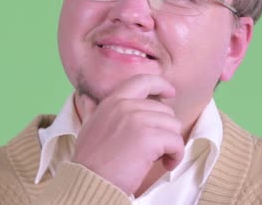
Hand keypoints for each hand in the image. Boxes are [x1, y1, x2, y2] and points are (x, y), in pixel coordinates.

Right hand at [72, 74, 184, 194]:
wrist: (90, 181)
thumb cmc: (90, 159)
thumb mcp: (88, 126)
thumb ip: (92, 110)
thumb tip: (86, 98)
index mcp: (112, 102)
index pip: (142, 81)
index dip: (160, 84)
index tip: (170, 93)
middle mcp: (125, 106)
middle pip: (164, 109)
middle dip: (165, 129)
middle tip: (156, 148)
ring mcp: (137, 120)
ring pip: (173, 125)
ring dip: (171, 144)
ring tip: (160, 158)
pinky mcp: (148, 138)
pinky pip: (176, 142)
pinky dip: (176, 155)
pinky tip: (166, 164)